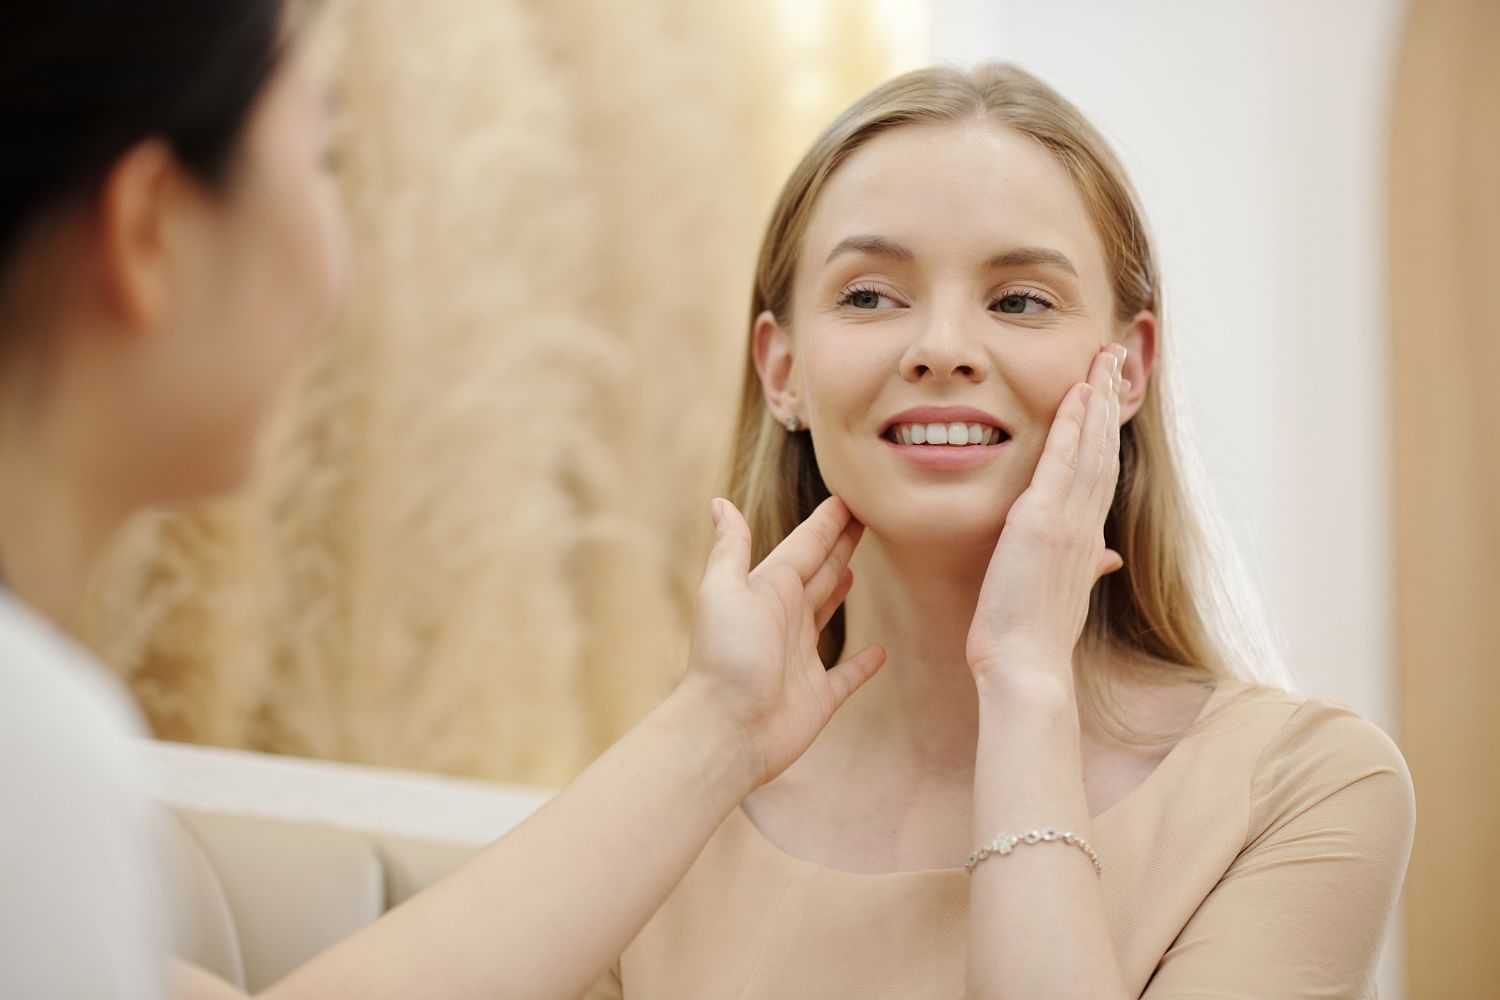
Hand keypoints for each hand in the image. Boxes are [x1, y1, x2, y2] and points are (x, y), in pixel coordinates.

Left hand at [682, 495, 885, 785]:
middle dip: (839, 546)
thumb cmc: (726, 655)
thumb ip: (730, 547)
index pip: (804, 547)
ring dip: (841, 592)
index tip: (849, 497)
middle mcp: (785, 619)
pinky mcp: (819, 695)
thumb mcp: (723, 589)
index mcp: (768, 590)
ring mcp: (802, 657)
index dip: (826, 523)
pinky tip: (881, 652)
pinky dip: (863, 664)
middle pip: (820, 573)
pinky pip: (847, 675)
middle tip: (866, 521)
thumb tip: (719, 502)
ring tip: (856, 570)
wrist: (726, 728)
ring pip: (828, 614)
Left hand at [966, 344, 1126, 685]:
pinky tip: (1078, 392)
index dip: (1106, 429)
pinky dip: (1072, 425)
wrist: (1027, 668)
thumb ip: (1088, 568)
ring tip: (1105, 357)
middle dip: (1110, 399)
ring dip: (1099, 399)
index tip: (1109, 393)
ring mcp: (1068, 521)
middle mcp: (1085, 523)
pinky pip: (1062, 461)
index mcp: (1087, 538)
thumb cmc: (1035, 639)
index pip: (1101, 471)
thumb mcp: (1066, 596)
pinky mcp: (1043, 522)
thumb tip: (1106, 558)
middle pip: (1104, 448)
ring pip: (1091, 447)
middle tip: (1116, 355)